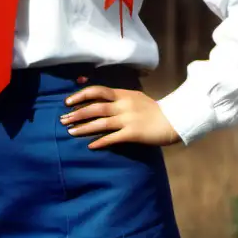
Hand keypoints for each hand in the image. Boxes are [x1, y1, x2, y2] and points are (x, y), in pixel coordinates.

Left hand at [60, 86, 180, 148]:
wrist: (174, 120)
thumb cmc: (154, 111)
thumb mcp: (136, 98)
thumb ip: (120, 98)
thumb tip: (101, 101)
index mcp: (124, 94)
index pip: (97, 91)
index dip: (80, 96)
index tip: (67, 102)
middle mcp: (124, 105)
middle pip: (95, 108)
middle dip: (76, 114)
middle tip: (62, 120)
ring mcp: (128, 119)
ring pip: (100, 123)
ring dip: (83, 128)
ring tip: (70, 132)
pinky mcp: (133, 133)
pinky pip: (112, 138)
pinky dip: (100, 142)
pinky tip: (90, 146)